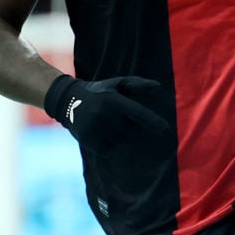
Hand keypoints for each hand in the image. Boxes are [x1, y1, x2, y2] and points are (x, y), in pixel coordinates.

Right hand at [44, 75, 168, 154]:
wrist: (68, 100)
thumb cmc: (100, 91)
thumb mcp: (117, 84)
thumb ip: (138, 85)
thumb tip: (159, 87)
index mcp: (112, 99)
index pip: (137, 112)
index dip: (151, 120)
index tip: (166, 128)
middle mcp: (103, 114)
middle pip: (130, 130)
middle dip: (127, 125)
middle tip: (113, 115)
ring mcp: (94, 128)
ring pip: (120, 141)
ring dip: (118, 135)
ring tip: (105, 123)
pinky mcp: (87, 140)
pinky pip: (109, 149)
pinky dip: (109, 144)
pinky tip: (100, 132)